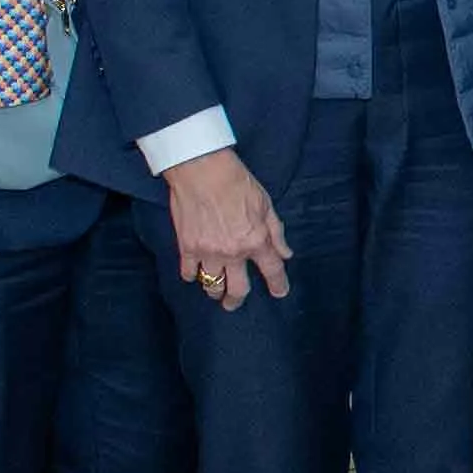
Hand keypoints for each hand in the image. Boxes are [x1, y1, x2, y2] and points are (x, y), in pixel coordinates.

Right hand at [166, 146, 293, 308]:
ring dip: (214, 290)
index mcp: (256, 240)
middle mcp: (233, 252)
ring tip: (214, 290)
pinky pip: (189, 272)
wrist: (201, 169)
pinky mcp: (187, 247)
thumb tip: (285, 253)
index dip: (278, 285)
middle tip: (233, 303)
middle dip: (236, 300)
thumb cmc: (236, 181)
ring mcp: (209, 252)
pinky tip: (195, 274)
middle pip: (238, 289)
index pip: (272, 271)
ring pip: (212, 284)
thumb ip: (276, 232)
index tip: (279, 292)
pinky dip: (192, 276)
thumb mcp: (265, 204)